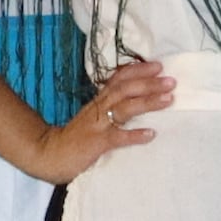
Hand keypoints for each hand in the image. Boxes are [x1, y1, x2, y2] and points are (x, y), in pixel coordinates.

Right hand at [26, 59, 175, 185]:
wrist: (49, 154)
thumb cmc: (74, 138)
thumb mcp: (92, 118)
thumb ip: (108, 109)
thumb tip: (133, 102)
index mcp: (98, 102)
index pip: (118, 79)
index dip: (138, 71)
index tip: (158, 66)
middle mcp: (98, 109)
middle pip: (125, 89)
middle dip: (149, 83)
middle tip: (171, 80)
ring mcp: (97, 125)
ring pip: (124, 108)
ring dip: (147, 102)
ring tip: (168, 99)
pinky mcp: (96, 143)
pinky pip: (117, 137)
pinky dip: (134, 135)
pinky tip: (151, 134)